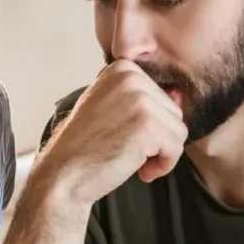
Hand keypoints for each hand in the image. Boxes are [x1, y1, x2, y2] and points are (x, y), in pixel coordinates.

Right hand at [42, 60, 187, 205]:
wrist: (63, 174)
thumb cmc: (84, 146)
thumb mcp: (108, 107)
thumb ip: (139, 98)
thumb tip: (180, 96)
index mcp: (121, 69)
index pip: (160, 96)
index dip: (147, 123)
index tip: (124, 136)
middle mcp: (131, 78)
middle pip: (173, 111)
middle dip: (156, 138)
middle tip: (127, 151)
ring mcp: (140, 101)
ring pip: (178, 130)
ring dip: (160, 153)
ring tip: (132, 161)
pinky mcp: (148, 126)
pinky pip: (176, 148)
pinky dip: (163, 165)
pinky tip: (141, 172)